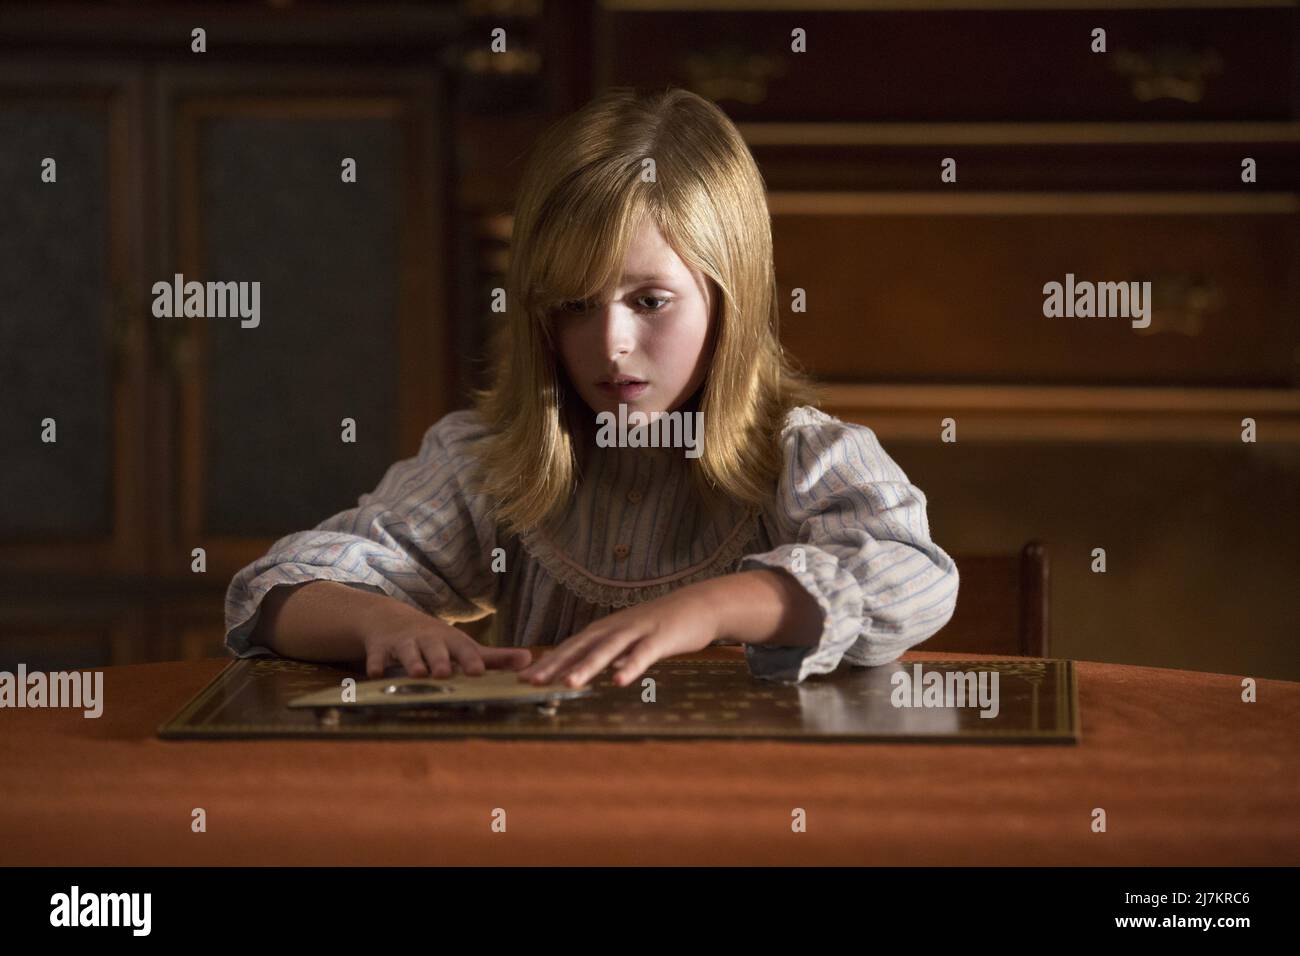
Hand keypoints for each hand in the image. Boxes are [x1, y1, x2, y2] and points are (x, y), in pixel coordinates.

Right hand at [356, 601, 531, 679]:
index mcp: (451, 642)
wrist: (391, 620)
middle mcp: (428, 641)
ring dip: (412, 662)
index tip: (478, 672)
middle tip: (444, 673)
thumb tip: (529, 660)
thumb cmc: (437, 640)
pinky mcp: (380, 650)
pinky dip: (376, 665)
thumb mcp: (464, 646)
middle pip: (435, 650)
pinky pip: (376, 657)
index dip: (471, 660)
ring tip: (416, 674)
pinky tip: (375, 675)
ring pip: (407, 653)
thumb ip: (495, 658)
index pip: (464, 650)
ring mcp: (403, 644)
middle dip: (440, 661)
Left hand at [516, 587, 719, 687]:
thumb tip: (588, 671)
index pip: (570, 647)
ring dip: (587, 667)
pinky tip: (619, 683)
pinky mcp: (661, 637)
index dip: (547, 662)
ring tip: (568, 684)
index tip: (524, 679)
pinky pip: (643, 654)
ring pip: (608, 650)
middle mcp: (615, 628)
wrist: (700, 605)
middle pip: (580, 647)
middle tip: (532, 683)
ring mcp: (637, 631)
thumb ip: (609, 655)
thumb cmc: (662, 626)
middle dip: (555, 665)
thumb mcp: (629, 639)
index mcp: (605, 630)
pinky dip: (630, 667)